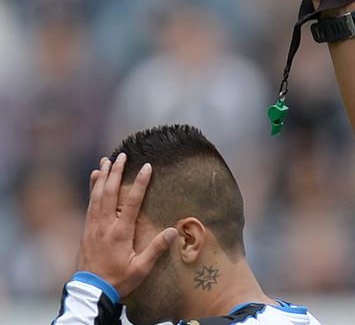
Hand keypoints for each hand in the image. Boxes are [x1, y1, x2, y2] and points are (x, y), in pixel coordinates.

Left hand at [77, 154, 177, 297]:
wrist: (90, 291)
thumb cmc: (118, 280)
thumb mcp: (141, 268)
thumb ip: (156, 249)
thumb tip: (174, 231)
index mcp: (120, 232)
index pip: (132, 202)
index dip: (140, 183)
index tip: (147, 166)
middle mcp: (105, 225)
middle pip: (110, 192)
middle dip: (117, 172)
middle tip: (122, 155)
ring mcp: (93, 226)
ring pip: (97, 195)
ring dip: (103, 176)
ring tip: (107, 160)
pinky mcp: (86, 229)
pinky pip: (90, 203)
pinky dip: (92, 188)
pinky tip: (94, 178)